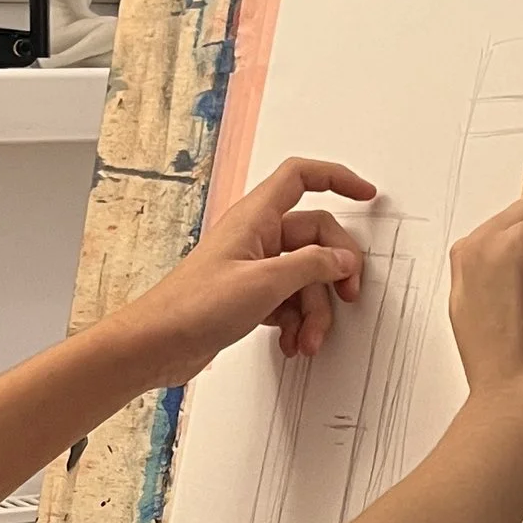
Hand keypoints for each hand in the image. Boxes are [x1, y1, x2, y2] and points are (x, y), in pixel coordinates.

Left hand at [114, 159, 377, 381]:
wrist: (156, 344)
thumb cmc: (193, 307)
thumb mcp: (265, 283)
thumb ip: (311, 266)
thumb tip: (341, 259)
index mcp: (255, 217)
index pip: (302, 177)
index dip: (337, 178)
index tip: (366, 194)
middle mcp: (255, 237)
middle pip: (314, 238)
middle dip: (334, 272)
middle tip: (346, 296)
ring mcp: (252, 268)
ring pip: (304, 277)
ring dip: (313, 310)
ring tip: (307, 338)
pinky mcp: (248, 297)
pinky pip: (288, 301)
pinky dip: (295, 322)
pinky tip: (291, 341)